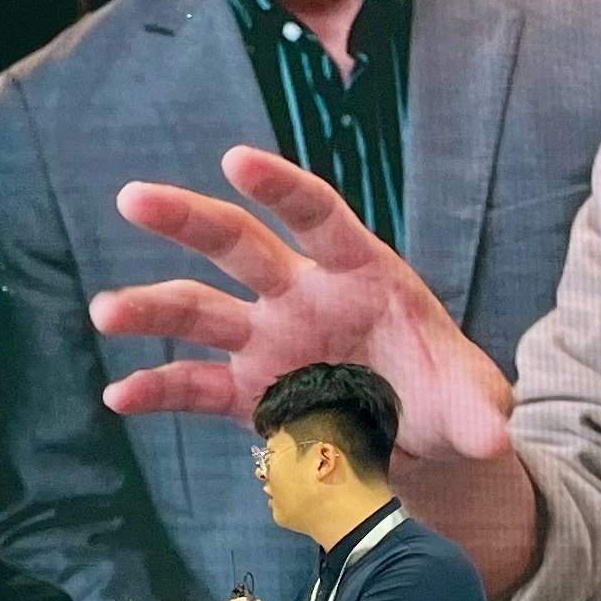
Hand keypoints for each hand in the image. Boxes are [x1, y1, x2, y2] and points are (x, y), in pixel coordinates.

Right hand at [90, 148, 516, 463]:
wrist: (415, 434)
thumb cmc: (445, 394)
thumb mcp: (471, 399)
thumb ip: (478, 412)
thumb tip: (495, 440)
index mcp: (359, 271)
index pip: (316, 216)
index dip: (280, 187)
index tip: (234, 160)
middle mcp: (301, 294)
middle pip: (237, 245)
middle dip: (186, 220)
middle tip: (133, 198)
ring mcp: (266, 340)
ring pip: (199, 311)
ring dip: (151, 308)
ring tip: (105, 311)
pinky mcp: (247, 390)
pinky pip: (193, 386)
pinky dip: (156, 391)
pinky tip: (118, 396)